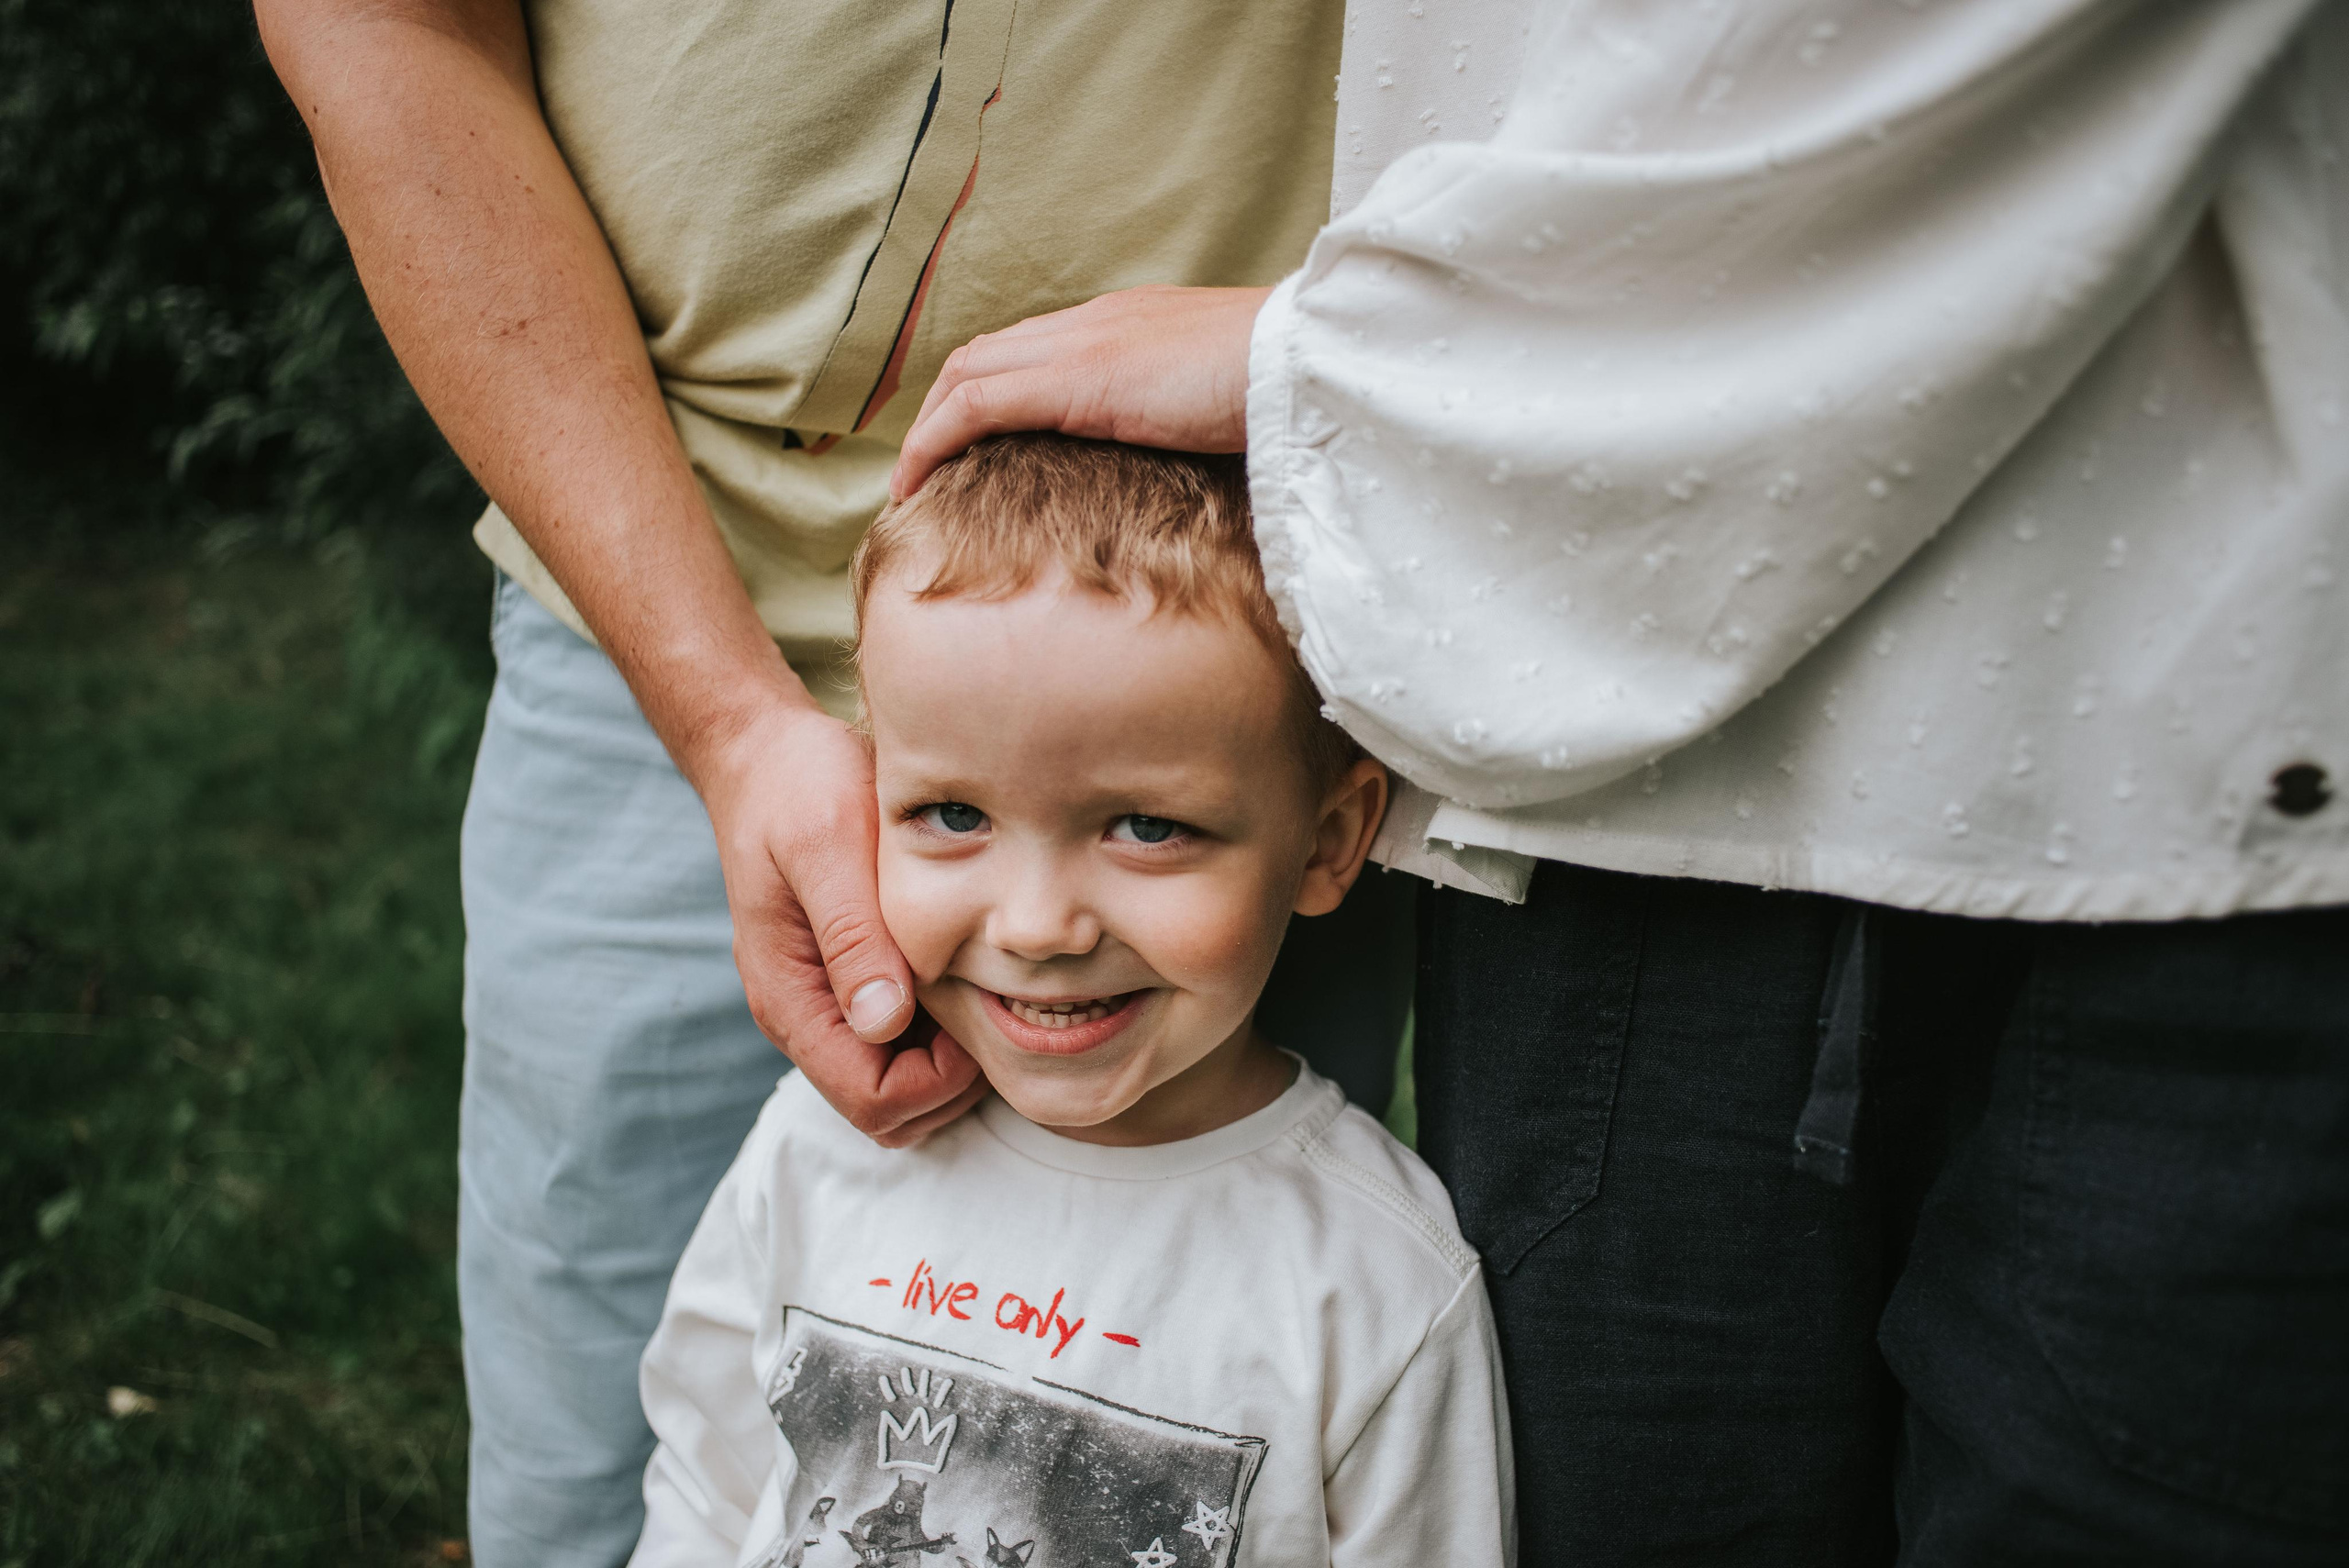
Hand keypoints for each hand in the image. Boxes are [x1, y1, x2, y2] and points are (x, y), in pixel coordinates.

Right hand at [692, 701, 984, 1146]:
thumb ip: (853, 936)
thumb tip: (885, 1021)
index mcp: (791, 998)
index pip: (871, 1098)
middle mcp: (802, 1017)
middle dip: (950, 1083)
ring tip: (978, 986)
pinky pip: (898, 1047)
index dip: (937, 1079)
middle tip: (988, 1004)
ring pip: (897, 1089)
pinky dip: (939, 1034)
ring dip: (948, 1063)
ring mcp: (822, 1005)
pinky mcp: (845, 985)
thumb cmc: (798, 788)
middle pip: (888, 1112)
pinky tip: (962, 972)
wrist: (767, 755)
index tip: (974, 1013)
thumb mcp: (830, 846)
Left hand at [890, 284, 1271, 498]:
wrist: (1314, 362)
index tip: (974, 447)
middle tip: (926, 470)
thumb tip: (1205, 469)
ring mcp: (1082, 345)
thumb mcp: (1235, 405)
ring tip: (911, 486)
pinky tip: (916, 485)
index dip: (991, 391)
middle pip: (987, 353)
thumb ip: (1202, 422)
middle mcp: (1096, 322)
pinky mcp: (1075, 380)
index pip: (1037, 347)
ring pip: (969, 373)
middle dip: (944, 407)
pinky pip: (976, 406)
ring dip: (929, 429)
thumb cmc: (1295, 392)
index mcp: (1134, 324)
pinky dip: (934, 442)